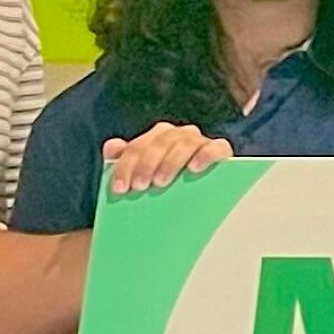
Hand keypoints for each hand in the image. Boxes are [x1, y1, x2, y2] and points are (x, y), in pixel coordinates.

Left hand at [102, 125, 235, 197]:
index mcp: (157, 138)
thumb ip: (124, 161)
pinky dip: (205, 155)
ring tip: (161, 183)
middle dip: (147, 164)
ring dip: (170, 162)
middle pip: (160, 142)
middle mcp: (178, 134)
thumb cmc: (164, 185)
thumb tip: (112, 146)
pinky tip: (194, 168)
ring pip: (185, 142)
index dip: (125, 167)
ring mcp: (200, 141)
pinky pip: (217, 147)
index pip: (137, 147)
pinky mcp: (221, 150)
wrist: (194, 199)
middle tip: (140, 187)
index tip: (120, 188)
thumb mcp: (142, 176)